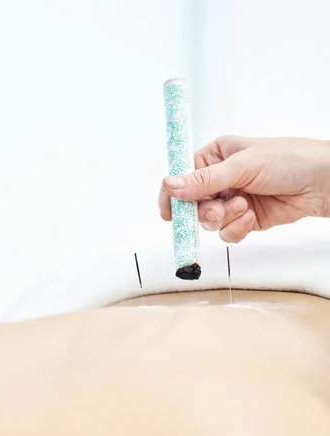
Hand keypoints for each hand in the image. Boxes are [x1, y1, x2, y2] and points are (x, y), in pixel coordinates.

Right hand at [159, 136, 329, 242]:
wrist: (320, 182)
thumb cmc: (287, 160)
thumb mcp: (241, 166)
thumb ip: (204, 180)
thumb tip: (170, 185)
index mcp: (216, 156)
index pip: (182, 176)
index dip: (173, 194)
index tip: (168, 211)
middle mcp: (221, 179)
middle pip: (193, 204)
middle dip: (204, 210)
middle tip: (216, 210)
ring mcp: (232, 200)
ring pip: (209, 222)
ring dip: (225, 218)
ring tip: (244, 207)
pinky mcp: (244, 219)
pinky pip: (227, 233)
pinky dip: (237, 228)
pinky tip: (251, 217)